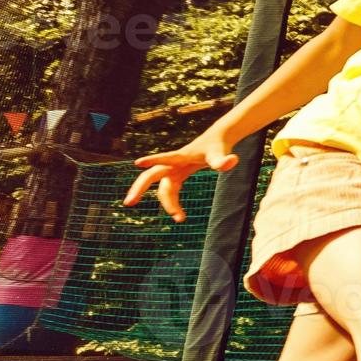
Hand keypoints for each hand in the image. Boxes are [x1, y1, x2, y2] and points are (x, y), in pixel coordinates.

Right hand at [124, 136, 239, 221]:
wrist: (216, 140)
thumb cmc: (219, 146)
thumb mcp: (222, 154)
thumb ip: (224, 160)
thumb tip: (232, 162)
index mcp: (181, 156)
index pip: (165, 158)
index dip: (153, 160)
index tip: (138, 162)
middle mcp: (173, 164)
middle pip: (151, 176)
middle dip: (139, 189)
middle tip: (128, 203)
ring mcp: (173, 170)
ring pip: (162, 189)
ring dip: (166, 204)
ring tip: (180, 219)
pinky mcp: (176, 176)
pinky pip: (169, 192)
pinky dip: (171, 203)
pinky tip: (179, 216)